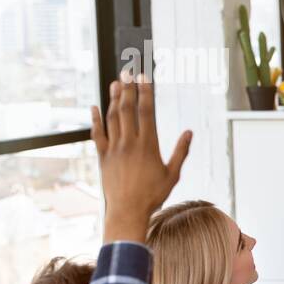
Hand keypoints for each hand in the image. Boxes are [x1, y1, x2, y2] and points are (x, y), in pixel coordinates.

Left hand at [91, 76, 191, 242]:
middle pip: (127, 109)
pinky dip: (95, 119)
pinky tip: (94, 107)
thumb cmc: (154, 195)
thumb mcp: (173, 174)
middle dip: (128, 89)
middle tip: (128, 72)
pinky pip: (98, 134)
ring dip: (113, 99)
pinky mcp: (103, 156)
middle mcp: (129, 143)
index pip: (146, 112)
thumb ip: (181, 152)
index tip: (144, 78)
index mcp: (148, 145)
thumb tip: (189, 133)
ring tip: (115, 83)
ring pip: (112, 118)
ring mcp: (114, 149)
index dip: (145, 92)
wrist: (127, 210)